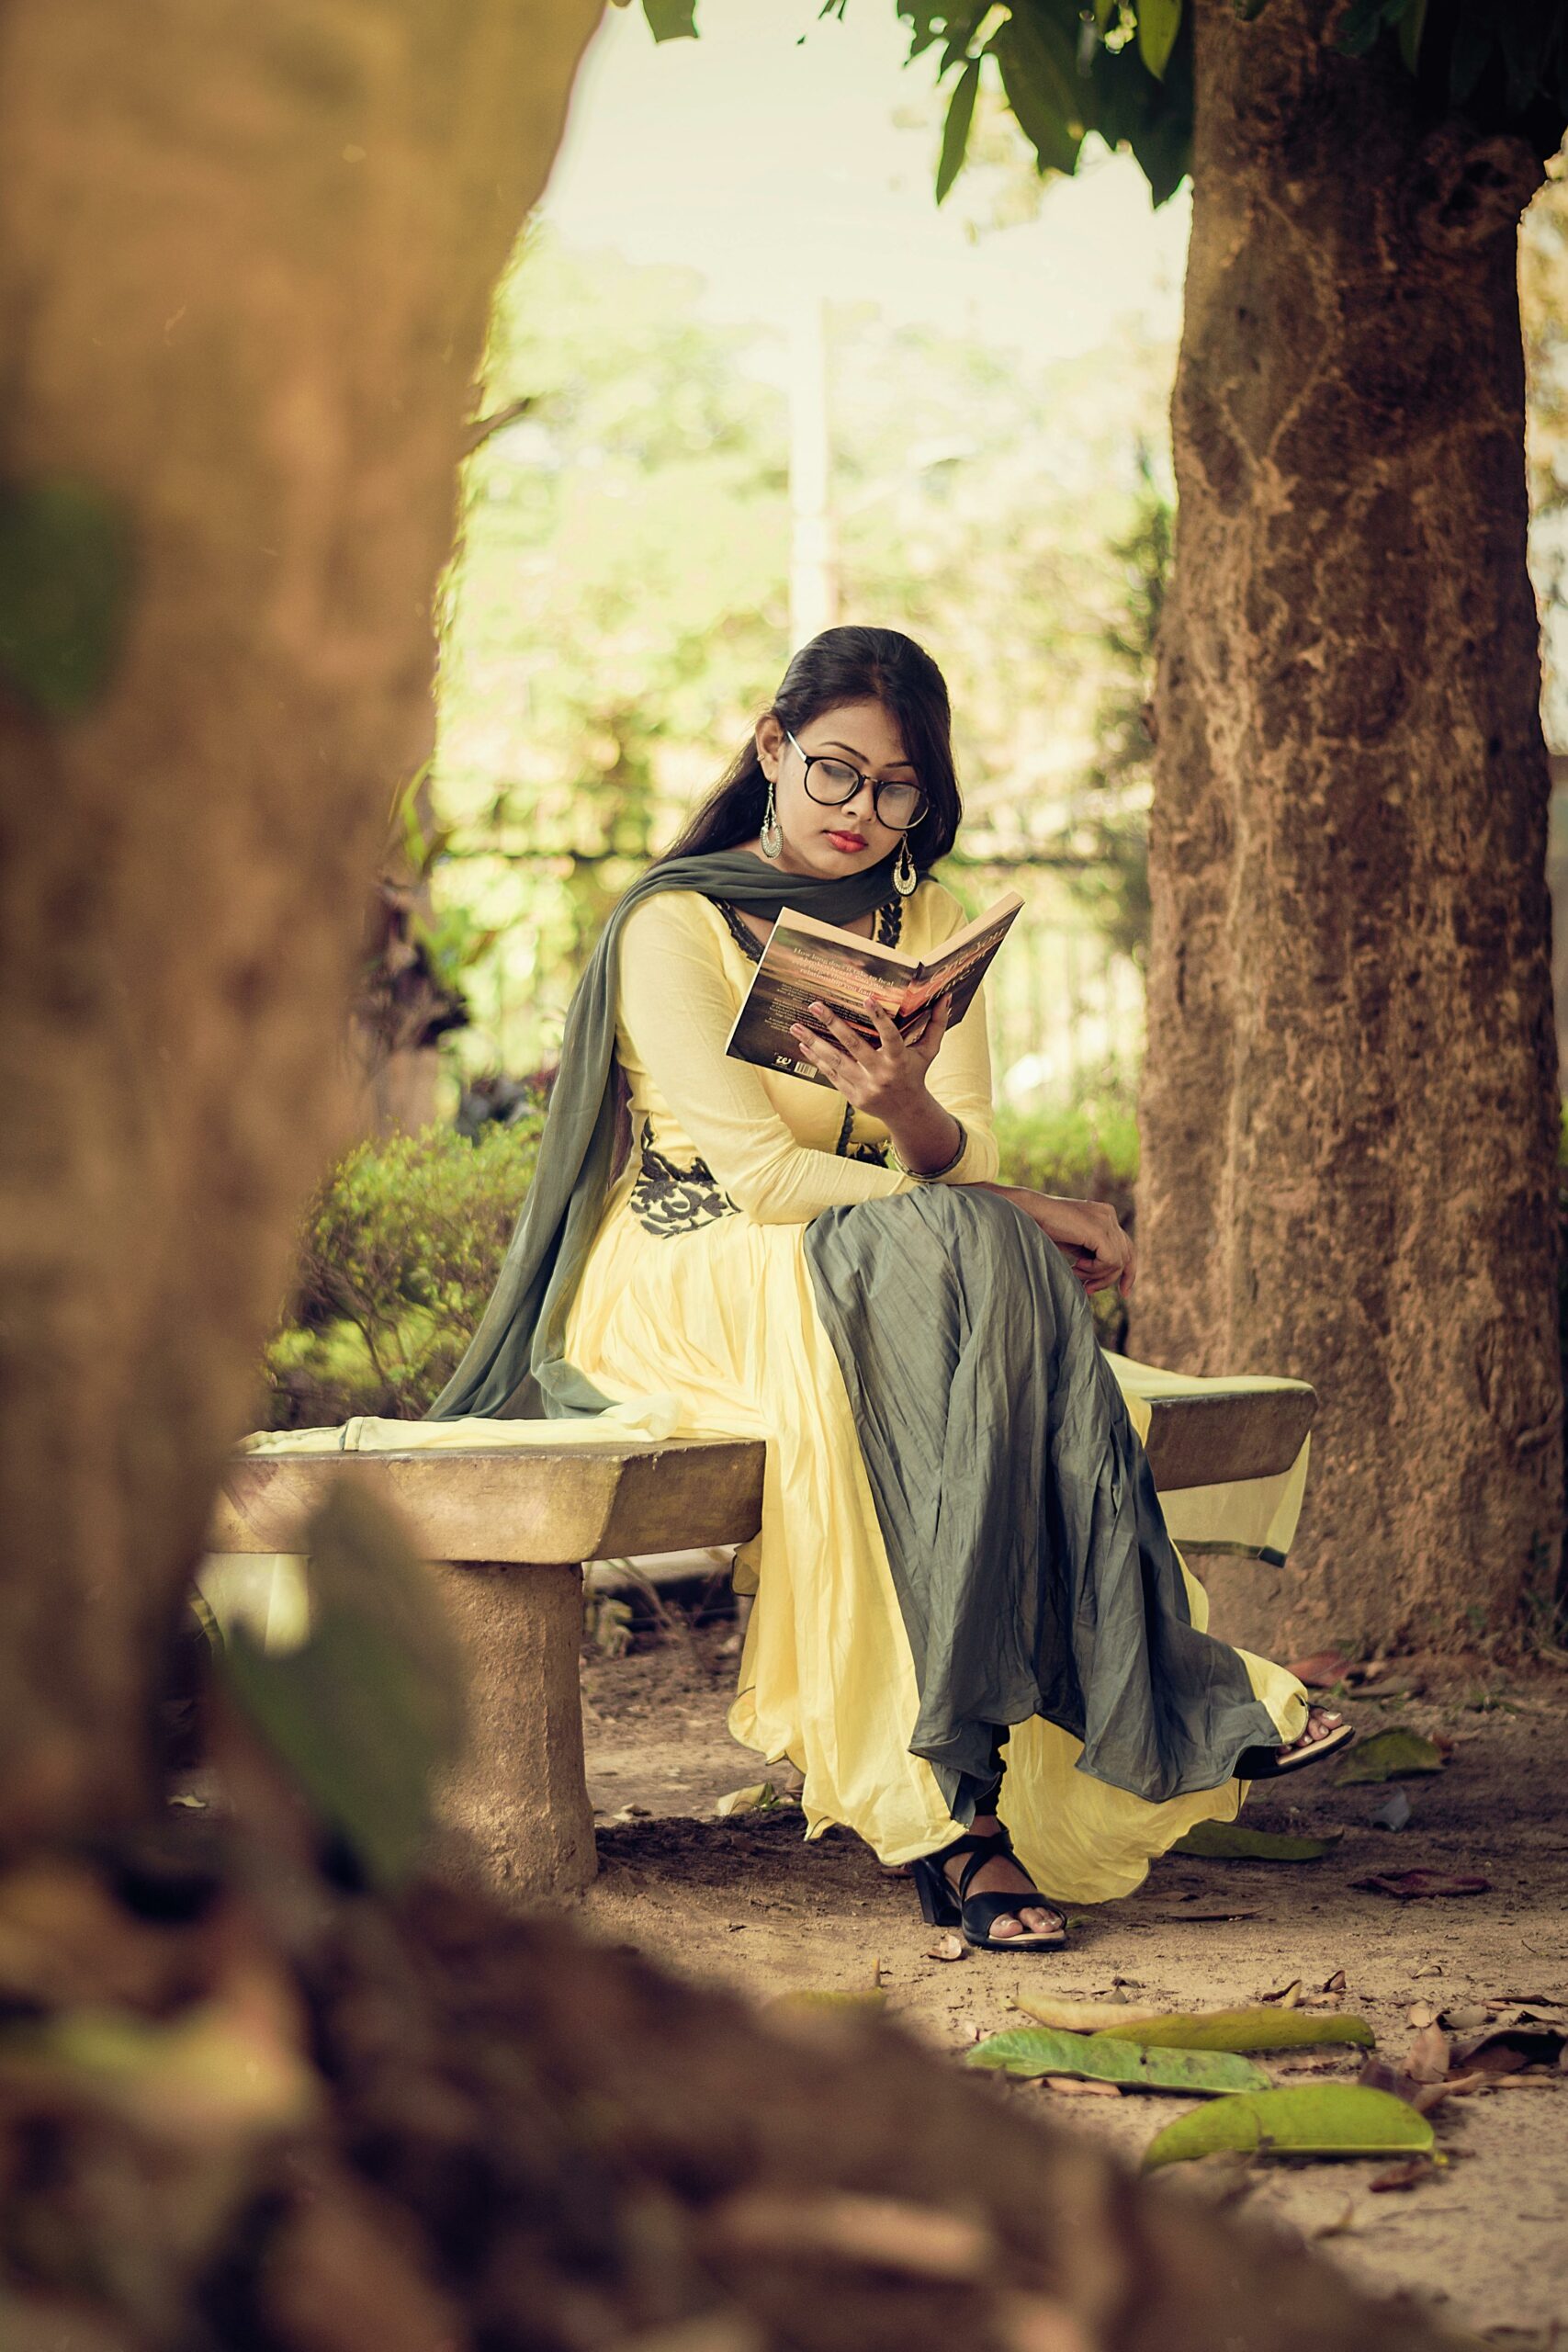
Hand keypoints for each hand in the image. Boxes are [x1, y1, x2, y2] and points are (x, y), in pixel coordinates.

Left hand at [788, 993, 951, 1119]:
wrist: (906, 1112)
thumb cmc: (916, 1073)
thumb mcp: (929, 1051)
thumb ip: (937, 1024)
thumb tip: (946, 996)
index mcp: (900, 1060)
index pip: (891, 1037)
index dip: (880, 1019)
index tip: (867, 999)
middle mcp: (881, 1074)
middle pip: (854, 1046)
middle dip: (833, 1024)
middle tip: (815, 1005)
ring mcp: (865, 1086)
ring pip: (836, 1061)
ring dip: (814, 1043)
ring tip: (796, 1026)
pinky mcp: (852, 1095)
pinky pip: (831, 1074)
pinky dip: (817, 1059)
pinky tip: (803, 1045)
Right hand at [999, 1189, 1135, 1298]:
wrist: (1028, 1213)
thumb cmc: (1042, 1227)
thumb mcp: (1073, 1242)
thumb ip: (1091, 1253)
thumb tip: (1102, 1277)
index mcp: (1103, 1214)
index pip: (1126, 1246)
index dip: (1128, 1271)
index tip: (1123, 1292)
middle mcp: (1108, 1215)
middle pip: (1128, 1254)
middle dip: (1112, 1278)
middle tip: (1090, 1290)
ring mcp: (1106, 1220)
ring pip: (1119, 1262)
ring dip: (1096, 1276)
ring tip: (1075, 1274)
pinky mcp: (1100, 1230)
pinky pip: (1111, 1261)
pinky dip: (1094, 1270)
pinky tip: (1075, 1266)